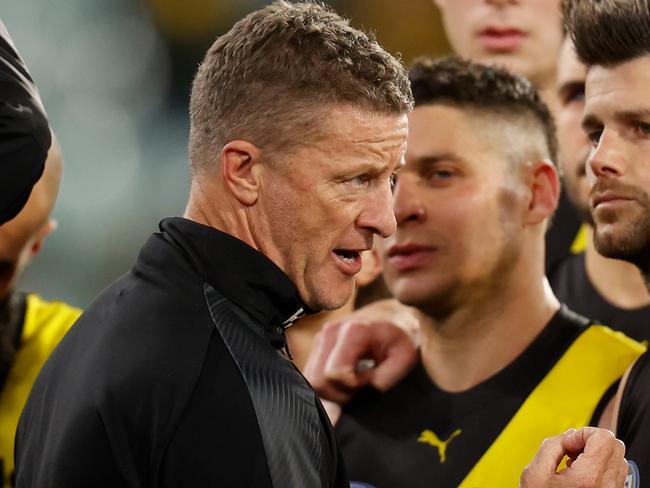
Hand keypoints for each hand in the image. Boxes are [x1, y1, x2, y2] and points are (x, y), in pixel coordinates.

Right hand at [303, 299, 419, 403]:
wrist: (393, 316)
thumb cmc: (401, 338)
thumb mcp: (404, 359)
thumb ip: (385, 379)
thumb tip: (363, 395)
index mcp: (353, 331)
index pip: (334, 375)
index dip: (352, 387)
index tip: (370, 379)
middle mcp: (331, 331)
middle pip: (318, 381)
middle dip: (339, 393)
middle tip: (362, 385)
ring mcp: (321, 336)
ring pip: (312, 380)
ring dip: (333, 390)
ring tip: (356, 381)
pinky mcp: (318, 343)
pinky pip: (312, 375)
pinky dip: (328, 383)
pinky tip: (346, 377)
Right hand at [520, 427, 626, 486]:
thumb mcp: (534, 473)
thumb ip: (551, 446)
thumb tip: (568, 435)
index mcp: (588, 478)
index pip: (603, 437)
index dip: (582, 433)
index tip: (568, 444)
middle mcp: (606, 487)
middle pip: (614, 444)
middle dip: (590, 442)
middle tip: (571, 451)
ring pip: (617, 458)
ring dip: (596, 454)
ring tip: (575, 464)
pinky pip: (615, 474)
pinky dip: (600, 468)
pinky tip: (581, 475)